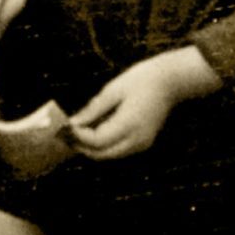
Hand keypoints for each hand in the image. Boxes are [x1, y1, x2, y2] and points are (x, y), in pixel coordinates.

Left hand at [69, 46, 220, 160]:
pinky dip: (103, 144)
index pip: (97, 140)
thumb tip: (73, 123)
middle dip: (82, 146)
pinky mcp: (144, 142)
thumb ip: (93, 109)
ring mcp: (142, 143)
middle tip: (64, 134)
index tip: (62, 128)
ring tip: (75, 132)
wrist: (171, 80)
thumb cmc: (142, 79)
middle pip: (102, 154)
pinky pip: (118, 149)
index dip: (78, 136)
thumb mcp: (113, 90)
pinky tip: (93, 131)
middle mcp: (137, 139)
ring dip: (92, 147)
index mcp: (130, 124)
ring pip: (109, 154)